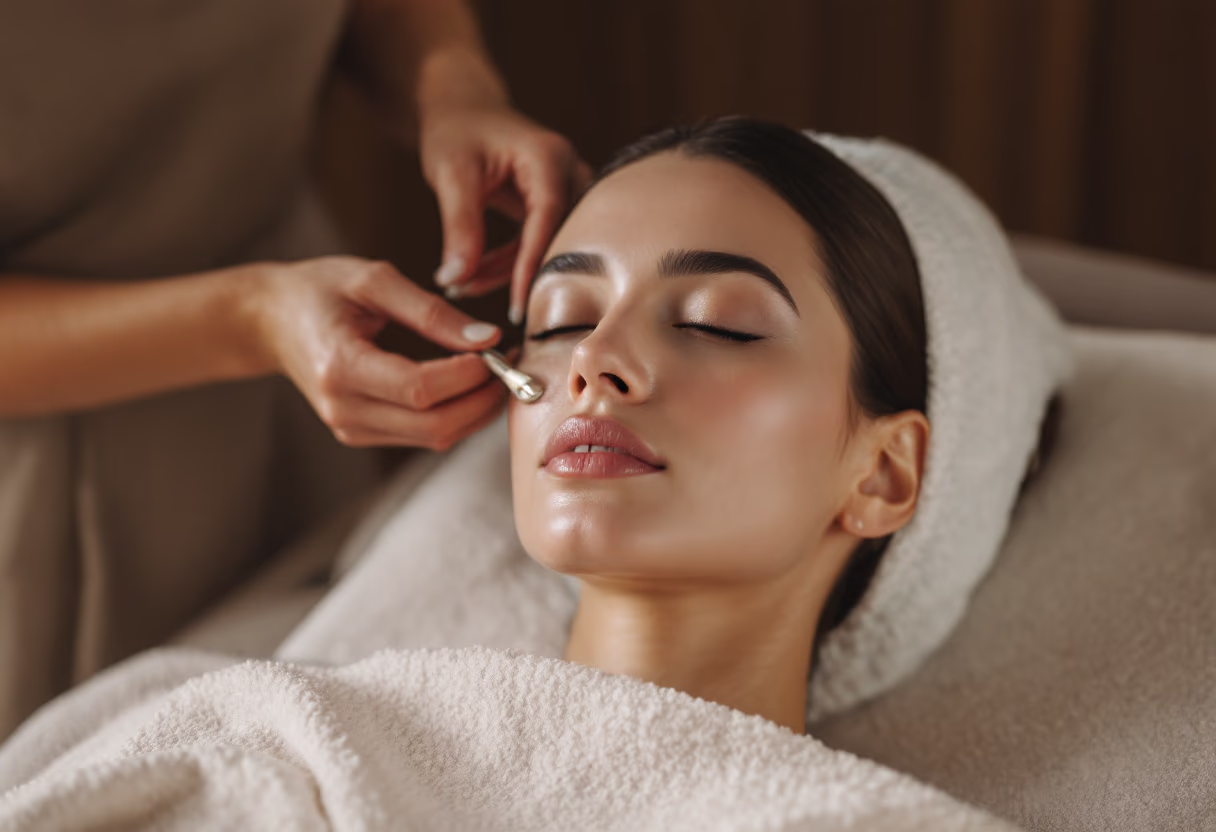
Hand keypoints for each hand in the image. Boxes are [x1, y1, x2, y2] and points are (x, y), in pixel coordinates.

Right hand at [249, 256, 507, 449]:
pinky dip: (456, 415)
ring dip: (476, 411)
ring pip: (434, 437)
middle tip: (511, 367)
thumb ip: (431, 310)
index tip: (498, 349)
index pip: (419, 389)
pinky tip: (470, 385)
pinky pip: (422, 435)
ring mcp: (350, 428)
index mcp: (339, 366)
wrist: (270, 319)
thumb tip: (487, 339)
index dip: (467, 375)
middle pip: (433, 425)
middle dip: (483, 400)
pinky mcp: (361, 434)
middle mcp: (343, 408)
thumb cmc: (319, 290)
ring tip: (497, 371)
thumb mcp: (374, 280)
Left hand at [419, 102, 592, 323]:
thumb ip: (459, 228)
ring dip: (507, 271)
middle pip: (557, 238)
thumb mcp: (451, 174)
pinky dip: (508, 262)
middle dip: (519, 275)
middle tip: (485, 307)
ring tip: (460, 285)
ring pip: (547, 246)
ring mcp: (566, 189)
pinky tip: (473, 274)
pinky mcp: (555, 205)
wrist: (463, 107)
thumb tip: (454, 280)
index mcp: (549, 157)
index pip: (550, 221)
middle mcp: (569, 172)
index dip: (532, 266)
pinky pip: (539, 243)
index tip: (518, 308)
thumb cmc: (457, 130)